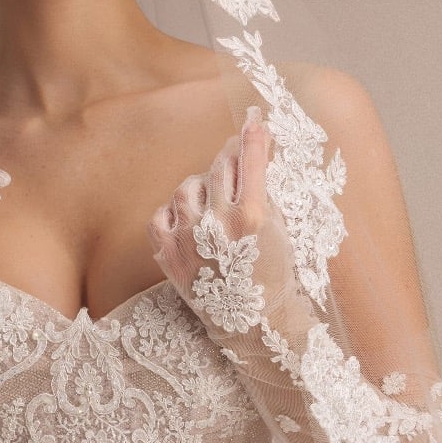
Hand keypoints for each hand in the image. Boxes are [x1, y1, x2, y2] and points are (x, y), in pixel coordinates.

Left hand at [147, 104, 309, 337]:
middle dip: (228, 158)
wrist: (252, 325)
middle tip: (235, 154)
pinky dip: (174, 214)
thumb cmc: (272, 275)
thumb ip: (264, 188)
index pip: (249, 160)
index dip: (252, 134)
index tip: (253, 117)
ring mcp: (188, 240)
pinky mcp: (167, 255)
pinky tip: (189, 222)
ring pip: (187, 188)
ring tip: (213, 201)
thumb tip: (254, 149)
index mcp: (252, 217)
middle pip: (218, 168)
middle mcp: (217, 225)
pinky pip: (162, 215)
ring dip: (201, 187)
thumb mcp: (279, 228)